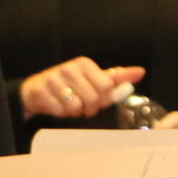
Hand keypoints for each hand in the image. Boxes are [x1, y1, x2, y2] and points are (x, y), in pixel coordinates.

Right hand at [18, 58, 146, 119]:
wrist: (36, 90)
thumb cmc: (71, 86)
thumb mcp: (94, 79)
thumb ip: (117, 77)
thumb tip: (140, 72)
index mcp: (84, 64)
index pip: (106, 87)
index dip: (103, 99)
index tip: (97, 100)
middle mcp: (68, 68)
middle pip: (92, 99)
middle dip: (89, 108)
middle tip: (83, 106)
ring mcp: (52, 78)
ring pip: (75, 106)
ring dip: (74, 112)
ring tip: (69, 105)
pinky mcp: (39, 90)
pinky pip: (59, 110)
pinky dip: (60, 113)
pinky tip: (57, 106)